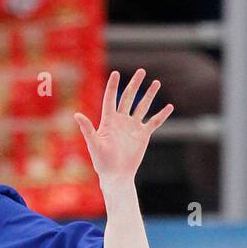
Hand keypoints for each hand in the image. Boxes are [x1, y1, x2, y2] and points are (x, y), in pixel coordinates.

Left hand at [75, 70, 173, 186]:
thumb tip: (76, 115)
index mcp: (109, 121)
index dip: (113, 86)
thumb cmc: (102, 162)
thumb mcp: (94, 144)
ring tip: (156, 82)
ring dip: (149, 95)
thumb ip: (87, 129)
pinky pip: (154, 122)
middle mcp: (121, 121)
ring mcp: (133, 127)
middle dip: (135, 84)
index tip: (116, 73)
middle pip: (128, 98)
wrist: (116, 175)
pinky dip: (162, 115)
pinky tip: (169, 107)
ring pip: (142, 106)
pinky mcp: (143, 135)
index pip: (110, 99)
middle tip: (141, 71)